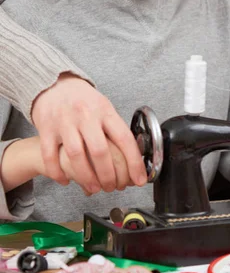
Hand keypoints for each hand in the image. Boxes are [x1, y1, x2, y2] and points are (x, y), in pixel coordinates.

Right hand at [32, 74, 146, 194]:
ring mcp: (65, 122)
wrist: (55, 84)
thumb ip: (116, 129)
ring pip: (76, 155)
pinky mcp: (46, 129)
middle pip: (100, 151)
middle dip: (108, 175)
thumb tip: (135, 156)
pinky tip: (65, 180)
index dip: (134, 162)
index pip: (124, 138)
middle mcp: (86, 115)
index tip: (140, 179)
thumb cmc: (84, 100)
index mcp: (105, 111)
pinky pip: (51, 156)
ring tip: (94, 188)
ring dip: (86, 177)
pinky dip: (58, 172)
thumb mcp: (105, 107)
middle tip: (112, 187)